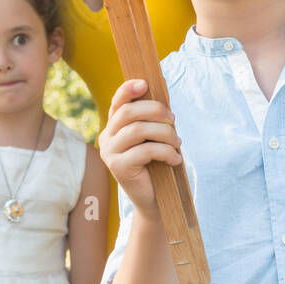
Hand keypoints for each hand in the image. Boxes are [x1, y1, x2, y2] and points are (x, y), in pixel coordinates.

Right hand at [98, 79, 182, 213]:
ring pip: (137, 130)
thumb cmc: (156, 164)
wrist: (154, 199)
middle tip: (174, 120)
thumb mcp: (154, 137)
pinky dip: (166, 152)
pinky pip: (145, 151)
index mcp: (113, 127)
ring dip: (165, 133)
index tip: (145, 83)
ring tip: (177, 142)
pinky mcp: (118, 167)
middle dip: (155, 110)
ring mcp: (110, 153)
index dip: (128, 89)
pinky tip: (175, 159)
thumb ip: (153, 116)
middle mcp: (106, 137)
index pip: (117, 102)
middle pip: (128, 113)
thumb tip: (162, 85)